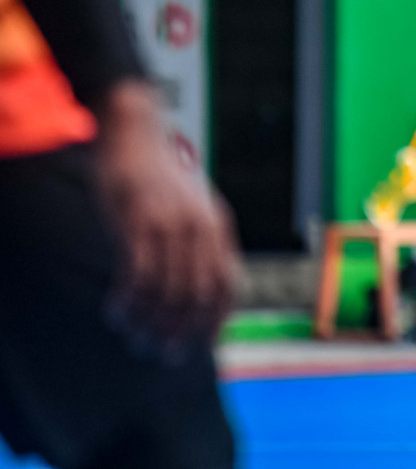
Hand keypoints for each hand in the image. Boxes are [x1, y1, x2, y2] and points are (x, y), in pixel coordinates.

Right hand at [93, 81, 239, 349]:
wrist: (136, 134)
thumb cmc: (160, 177)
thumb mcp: (192, 207)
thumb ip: (200, 241)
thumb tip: (198, 287)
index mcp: (219, 227)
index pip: (229, 285)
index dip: (216, 320)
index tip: (199, 345)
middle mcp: (201, 228)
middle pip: (199, 295)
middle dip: (182, 331)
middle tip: (160, 353)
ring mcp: (171, 224)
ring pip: (167, 290)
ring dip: (150, 322)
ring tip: (134, 337)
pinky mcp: (139, 220)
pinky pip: (137, 274)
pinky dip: (127, 302)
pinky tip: (115, 312)